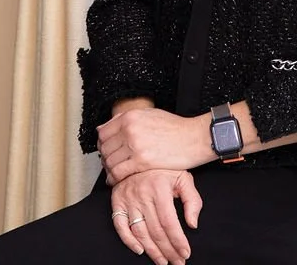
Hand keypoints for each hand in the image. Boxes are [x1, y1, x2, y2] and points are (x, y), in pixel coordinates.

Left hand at [98, 108, 212, 184]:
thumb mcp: (148, 115)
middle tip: (110, 164)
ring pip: (110, 162)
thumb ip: (125, 120)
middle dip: (105, 158)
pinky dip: (114, 179)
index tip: (106, 150)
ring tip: (114, 173)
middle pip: (105, 148)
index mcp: (130, 116)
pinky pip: (118, 173)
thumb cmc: (174, 127)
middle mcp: (130, 129)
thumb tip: (102, 128)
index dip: (102, 144)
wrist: (193, 138)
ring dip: (109, 170)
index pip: (103, 132)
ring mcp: (135, 145)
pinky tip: (117, 181)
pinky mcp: (142, 161)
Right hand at [110, 169, 201, 264]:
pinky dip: (129, 241)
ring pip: (140, 232)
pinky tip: (140, 250)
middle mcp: (142, 194)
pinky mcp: (117, 202)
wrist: (139, 154)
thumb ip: (192, 200)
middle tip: (177, 262)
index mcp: (159, 188)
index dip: (178, 241)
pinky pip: (120, 226)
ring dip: (152, 251)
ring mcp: (127, 199)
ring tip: (163, 262)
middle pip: (155, 231)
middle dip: (168, 251)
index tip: (185, 253)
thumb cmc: (163, 168)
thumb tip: (192, 224)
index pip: (169, 222)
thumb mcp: (182, 177)